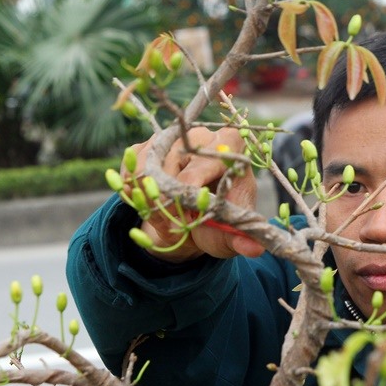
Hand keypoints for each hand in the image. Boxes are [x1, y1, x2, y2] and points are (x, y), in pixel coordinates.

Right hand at [123, 127, 262, 261]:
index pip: (207, 162)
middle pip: (174, 165)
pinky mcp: (146, 147)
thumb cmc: (218, 222)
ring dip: (151, 200)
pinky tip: (151, 205)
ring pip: (148, 168)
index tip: (192, 219)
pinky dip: (135, 195)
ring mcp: (171, 138)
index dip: (194, 192)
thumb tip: (255, 249)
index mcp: (231, 147)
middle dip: (170, 201)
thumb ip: (242, 239)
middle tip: (177, 224)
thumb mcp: (231, 233)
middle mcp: (200, 136)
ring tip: (166, 218)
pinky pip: (130, 171)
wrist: (194, 223)